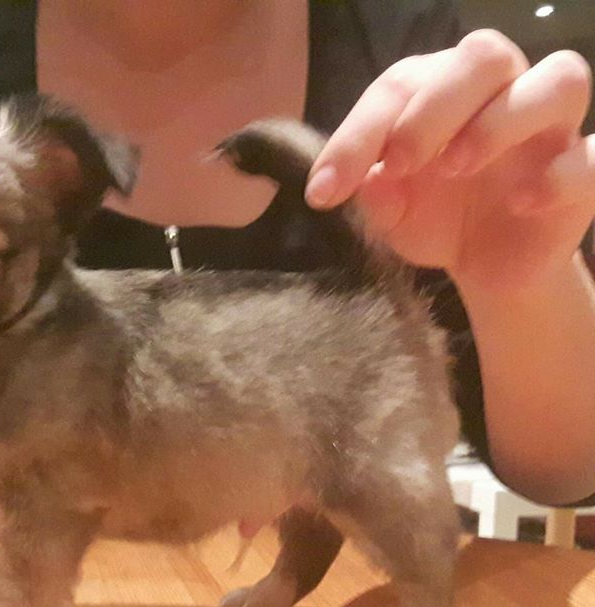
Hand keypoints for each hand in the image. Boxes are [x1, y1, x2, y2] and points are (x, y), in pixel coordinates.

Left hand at [306, 30, 594, 291]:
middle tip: (398, 162)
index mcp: (441, 92)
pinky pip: (594, 154)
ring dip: (500, 118)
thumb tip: (370, 183)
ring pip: (559, 77)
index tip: (323, 191)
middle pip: (484, 55)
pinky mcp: (584, 172)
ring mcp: (550, 128)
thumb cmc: (437, 219)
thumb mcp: (393, 216)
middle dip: (433, 105)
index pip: (400, 86)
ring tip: (455, 168)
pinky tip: (521, 203)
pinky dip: (562, 173)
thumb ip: (377, 197)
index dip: (357, 135)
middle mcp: (500, 93)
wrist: (486, 267)